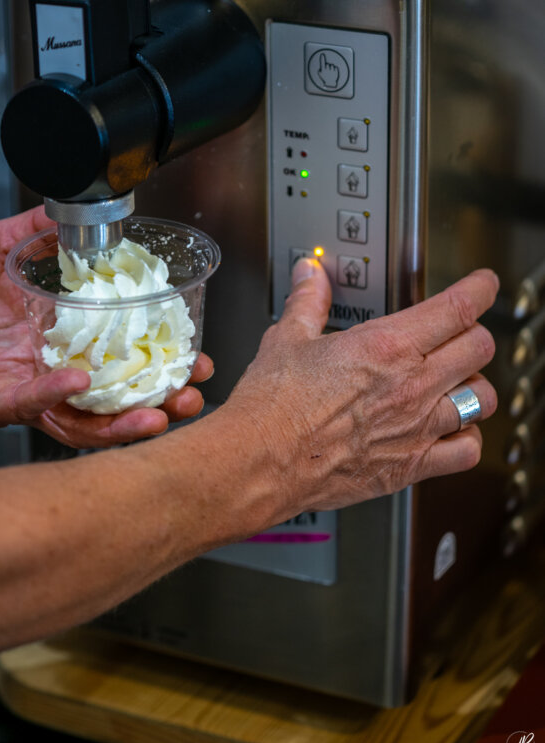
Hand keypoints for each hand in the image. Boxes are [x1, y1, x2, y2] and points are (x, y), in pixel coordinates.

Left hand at [0, 207, 212, 447]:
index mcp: (54, 333)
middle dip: (158, 401)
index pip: (118, 351)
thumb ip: (35, 228)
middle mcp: (45, 368)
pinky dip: (56, 396)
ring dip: (122, 419)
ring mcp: (21, 391)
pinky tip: (81, 383)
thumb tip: (75, 209)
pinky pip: (29, 406)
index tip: (193, 351)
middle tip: (191, 395)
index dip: (157, 355)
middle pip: (113, 395)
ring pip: (81, 418)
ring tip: (157, 412)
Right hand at [227, 258, 497, 512]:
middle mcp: (411, 385)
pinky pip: (467, 450)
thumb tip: (310, 276)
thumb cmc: (271, 407)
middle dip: (475, 333)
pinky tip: (451, 429)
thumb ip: (307, 302)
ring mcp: (416, 428)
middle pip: (480, 348)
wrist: (259, 463)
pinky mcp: (410, 466)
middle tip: (462, 330)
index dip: (480, 290)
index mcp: (386, 346)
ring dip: (474, 383)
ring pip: (483, 398)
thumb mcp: (287, 339)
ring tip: (458, 380)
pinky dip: (468, 437)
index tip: (484, 285)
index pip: (458, 309)